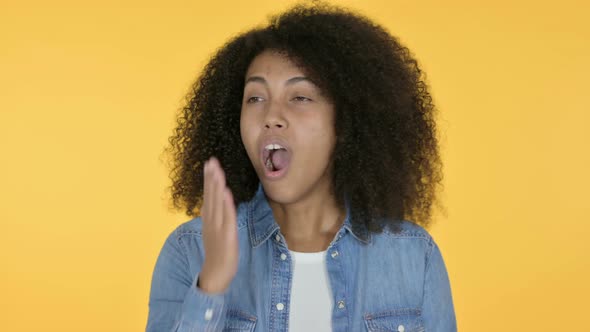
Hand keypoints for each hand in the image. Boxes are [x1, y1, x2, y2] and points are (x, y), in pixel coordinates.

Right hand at [197, 157, 238, 293]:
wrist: (215, 274)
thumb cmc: (217, 252)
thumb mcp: (213, 231)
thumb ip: (213, 216)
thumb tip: (212, 201)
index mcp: (208, 219)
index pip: (208, 195)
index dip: (208, 179)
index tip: (209, 163)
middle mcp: (211, 221)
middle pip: (211, 196)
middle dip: (211, 177)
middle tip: (211, 160)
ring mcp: (218, 228)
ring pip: (217, 203)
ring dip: (217, 186)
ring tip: (217, 170)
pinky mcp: (227, 235)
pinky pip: (227, 217)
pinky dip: (226, 204)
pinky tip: (225, 192)